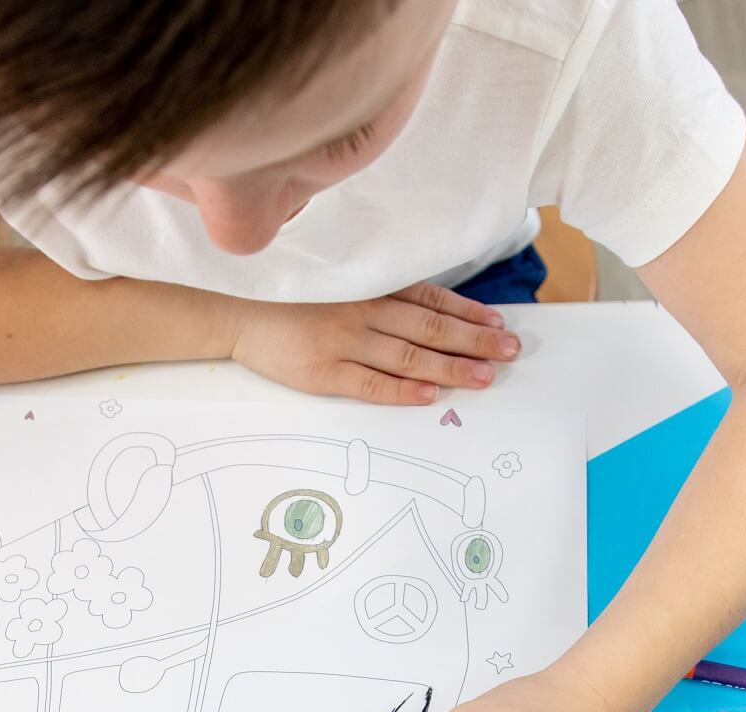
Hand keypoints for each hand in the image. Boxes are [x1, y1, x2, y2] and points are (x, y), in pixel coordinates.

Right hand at [230, 282, 520, 404]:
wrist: (235, 308)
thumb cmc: (289, 296)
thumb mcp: (337, 282)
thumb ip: (377, 294)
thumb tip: (426, 314)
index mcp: (369, 287)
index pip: (430, 299)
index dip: (467, 312)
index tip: (499, 324)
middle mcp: (363, 310)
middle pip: (430, 327)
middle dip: (475, 341)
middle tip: (510, 352)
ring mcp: (343, 341)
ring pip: (409, 355)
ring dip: (451, 366)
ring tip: (485, 377)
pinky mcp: (323, 371)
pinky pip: (370, 383)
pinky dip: (402, 389)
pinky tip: (430, 394)